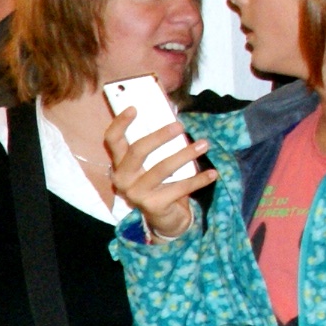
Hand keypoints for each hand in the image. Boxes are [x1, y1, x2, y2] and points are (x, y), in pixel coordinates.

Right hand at [103, 105, 215, 241]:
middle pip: (137, 151)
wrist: (164, 217)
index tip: (134, 108)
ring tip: (204, 144)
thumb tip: (174, 110)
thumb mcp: (154, 161)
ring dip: (185, 154)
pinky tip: (212, 173)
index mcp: (120, 164)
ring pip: (162, 168)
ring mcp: (136, 193)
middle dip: (159, 136)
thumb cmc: (160, 181)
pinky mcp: (153, 206)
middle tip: (180, 126)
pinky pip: (180, 187)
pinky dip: (198, 180)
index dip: (120, 124)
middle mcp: (123, 179)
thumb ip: (159, 141)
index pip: (112, 141)